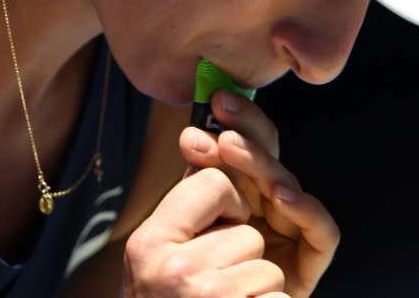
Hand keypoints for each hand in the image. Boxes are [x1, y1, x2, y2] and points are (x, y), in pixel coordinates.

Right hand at [123, 166, 288, 296]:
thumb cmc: (169, 297)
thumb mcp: (164, 248)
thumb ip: (188, 199)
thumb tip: (196, 136)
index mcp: (150, 241)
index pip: (214, 183)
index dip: (228, 205)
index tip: (213, 233)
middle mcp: (173, 269)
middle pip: (248, 232)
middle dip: (243, 255)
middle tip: (216, 278)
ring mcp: (208, 297)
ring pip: (269, 271)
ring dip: (256, 291)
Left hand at [179, 90, 339, 296]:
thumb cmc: (193, 271)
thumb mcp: (191, 218)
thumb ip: (198, 182)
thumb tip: (192, 135)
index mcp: (241, 189)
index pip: (245, 145)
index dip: (236, 120)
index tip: (214, 100)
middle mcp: (269, 204)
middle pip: (268, 158)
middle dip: (246, 130)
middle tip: (222, 110)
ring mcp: (290, 230)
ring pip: (287, 186)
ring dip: (262, 163)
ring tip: (232, 145)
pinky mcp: (309, 260)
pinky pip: (320, 232)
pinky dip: (305, 210)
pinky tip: (282, 195)